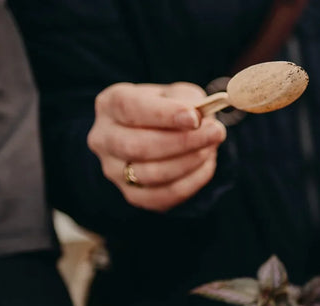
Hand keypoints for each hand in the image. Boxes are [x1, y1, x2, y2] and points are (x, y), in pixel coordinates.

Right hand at [88, 82, 226, 211]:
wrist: (162, 136)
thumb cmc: (170, 112)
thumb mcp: (178, 95)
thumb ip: (189, 101)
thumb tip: (201, 116)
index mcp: (110, 105)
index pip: (129, 108)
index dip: (163, 114)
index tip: (194, 117)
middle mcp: (104, 139)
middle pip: (137, 146)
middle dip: (182, 142)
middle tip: (216, 133)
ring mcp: (114, 170)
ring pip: (151, 174)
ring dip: (189, 161)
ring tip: (211, 148)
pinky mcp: (133, 195)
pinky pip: (164, 195)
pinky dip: (191, 182)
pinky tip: (205, 165)